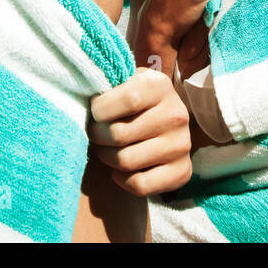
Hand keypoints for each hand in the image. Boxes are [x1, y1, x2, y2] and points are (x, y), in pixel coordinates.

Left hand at [87, 67, 192, 195]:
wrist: (161, 119)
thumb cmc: (130, 101)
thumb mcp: (123, 82)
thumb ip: (107, 84)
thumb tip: (85, 90)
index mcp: (160, 86)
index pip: (128, 100)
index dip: (100, 109)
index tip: (94, 111)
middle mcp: (176, 114)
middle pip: (120, 135)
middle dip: (98, 136)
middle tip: (96, 133)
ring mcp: (182, 145)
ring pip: (126, 161)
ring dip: (107, 157)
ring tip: (106, 148)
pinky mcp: (183, 172)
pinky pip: (141, 185)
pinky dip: (123, 180)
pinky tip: (121, 169)